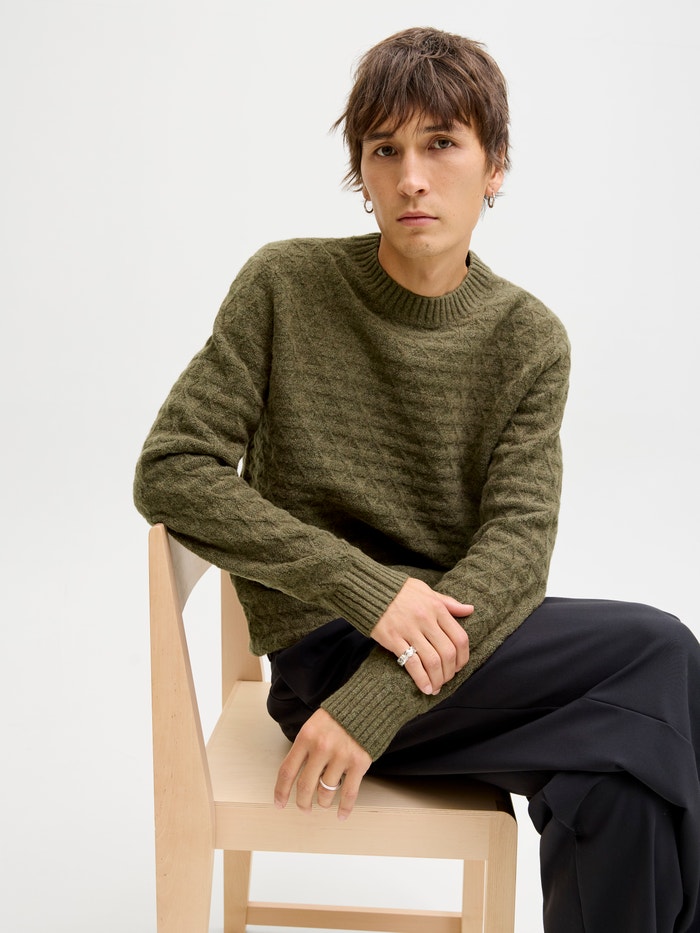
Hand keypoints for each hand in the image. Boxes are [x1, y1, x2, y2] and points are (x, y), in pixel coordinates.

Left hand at [274, 709, 371, 820]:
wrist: (367, 705)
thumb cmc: (338, 717)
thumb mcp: (314, 725)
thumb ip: (304, 748)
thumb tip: (294, 778)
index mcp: (306, 736)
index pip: (287, 771)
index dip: (281, 791)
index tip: (280, 803)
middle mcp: (321, 747)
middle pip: (305, 786)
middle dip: (302, 802)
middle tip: (304, 808)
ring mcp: (341, 755)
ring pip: (325, 792)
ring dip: (323, 802)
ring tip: (324, 802)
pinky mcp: (359, 762)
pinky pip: (349, 793)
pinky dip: (344, 807)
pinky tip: (341, 814)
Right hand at [371, 578, 471, 694]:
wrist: (369, 588)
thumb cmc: (399, 590)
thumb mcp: (426, 590)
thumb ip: (448, 602)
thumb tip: (470, 609)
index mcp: (436, 608)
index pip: (460, 638)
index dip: (463, 657)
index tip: (459, 666)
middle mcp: (426, 619)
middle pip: (448, 653)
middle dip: (450, 672)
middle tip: (447, 679)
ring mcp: (409, 630)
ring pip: (433, 661)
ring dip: (438, 679)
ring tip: (436, 687)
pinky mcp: (393, 639)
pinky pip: (412, 663)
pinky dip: (422, 679)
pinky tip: (425, 688)